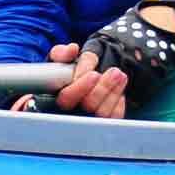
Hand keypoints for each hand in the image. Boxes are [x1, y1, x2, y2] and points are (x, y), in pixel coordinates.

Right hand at [11, 41, 127, 117]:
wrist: (75, 86)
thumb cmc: (64, 76)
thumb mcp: (58, 61)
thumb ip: (61, 53)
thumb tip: (71, 50)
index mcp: (55, 99)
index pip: (66, 98)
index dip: (80, 87)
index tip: (93, 74)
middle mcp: (70, 114)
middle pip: (89, 106)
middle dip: (103, 88)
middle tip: (114, 72)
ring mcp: (86, 121)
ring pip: (103, 113)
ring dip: (114, 91)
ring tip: (119, 75)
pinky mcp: (101, 124)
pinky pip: (114, 117)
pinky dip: (118, 101)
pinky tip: (118, 88)